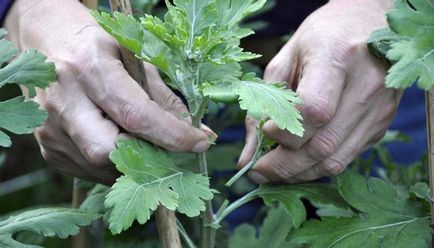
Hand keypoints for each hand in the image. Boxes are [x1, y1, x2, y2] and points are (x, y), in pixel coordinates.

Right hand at [5, 0, 212, 184]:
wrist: (48, 40)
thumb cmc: (100, 46)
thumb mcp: (137, 59)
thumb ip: (166, 99)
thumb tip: (202, 136)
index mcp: (88, 68)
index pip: (135, 114)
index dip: (172, 135)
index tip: (200, 143)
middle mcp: (62, 101)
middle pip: (110, 151)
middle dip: (148, 156)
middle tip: (169, 148)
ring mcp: (49, 128)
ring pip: (101, 167)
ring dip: (135, 164)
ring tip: (146, 143)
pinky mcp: (47, 146)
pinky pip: (89, 170)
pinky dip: (114, 165)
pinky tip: (121, 144)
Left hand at [238, 0, 399, 183]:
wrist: (368, 23)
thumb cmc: (321, 37)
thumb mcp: (284, 60)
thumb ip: (263, 106)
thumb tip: (246, 157)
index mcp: (337, 56)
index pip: (314, 109)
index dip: (284, 132)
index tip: (266, 133)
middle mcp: (366, 84)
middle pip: (323, 145)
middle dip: (283, 167)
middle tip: (258, 172)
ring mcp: (380, 107)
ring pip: (336, 160)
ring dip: (299, 173)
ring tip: (274, 172)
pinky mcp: (383, 123)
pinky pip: (347, 157)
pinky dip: (317, 166)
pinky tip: (299, 162)